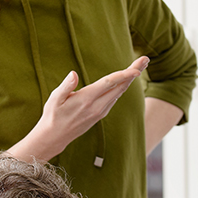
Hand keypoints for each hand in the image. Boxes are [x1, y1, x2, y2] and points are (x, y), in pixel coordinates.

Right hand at [12, 58, 149, 161]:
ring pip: (119, 92)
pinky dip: (122, 87)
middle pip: (120, 86)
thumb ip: (66, 86)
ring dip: (130, 79)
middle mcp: (97, 106)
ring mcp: (100, 111)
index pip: (109, 84)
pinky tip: (126, 80)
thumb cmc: (53, 115)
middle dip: (134, 72)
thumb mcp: (54, 99)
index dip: (124, 76)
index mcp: (86, 99)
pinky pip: (114, 98)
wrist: (55, 137)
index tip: (136, 70)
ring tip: (139, 66)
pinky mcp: (100, 114)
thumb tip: (73, 74)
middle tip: (145, 60)